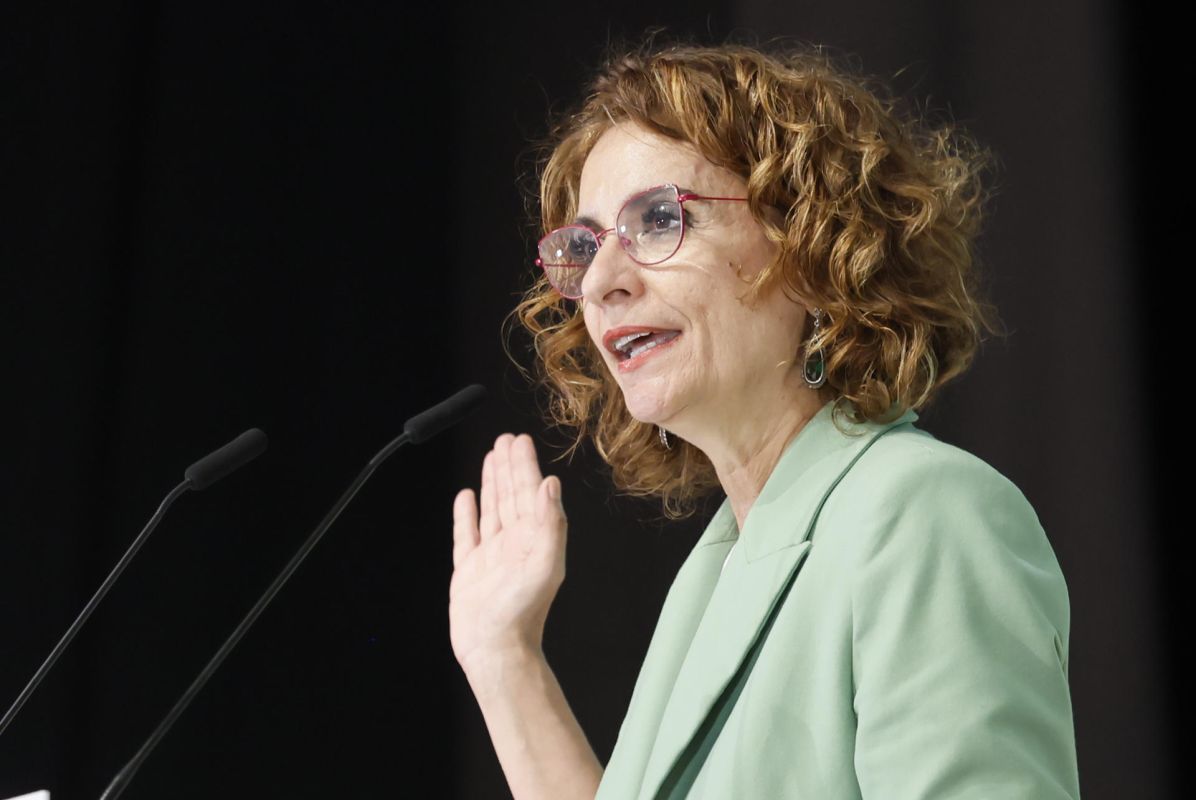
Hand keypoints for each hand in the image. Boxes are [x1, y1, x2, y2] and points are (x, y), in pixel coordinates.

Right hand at [450, 433, 566, 675]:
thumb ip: (550, 523)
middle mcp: (514, 542)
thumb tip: (551, 484)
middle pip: (511, 494)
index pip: (529, 492)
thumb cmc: (523, 612)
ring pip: (492, 508)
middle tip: (506, 439)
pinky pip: (466, 534)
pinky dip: (466, 514)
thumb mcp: (544, 563)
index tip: (520, 440)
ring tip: (490, 457)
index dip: (525, 465)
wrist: (496, 650)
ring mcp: (491, 555)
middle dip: (508, 466)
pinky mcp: (470, 570)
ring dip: (491, 482)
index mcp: (532, 538)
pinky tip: (465, 497)